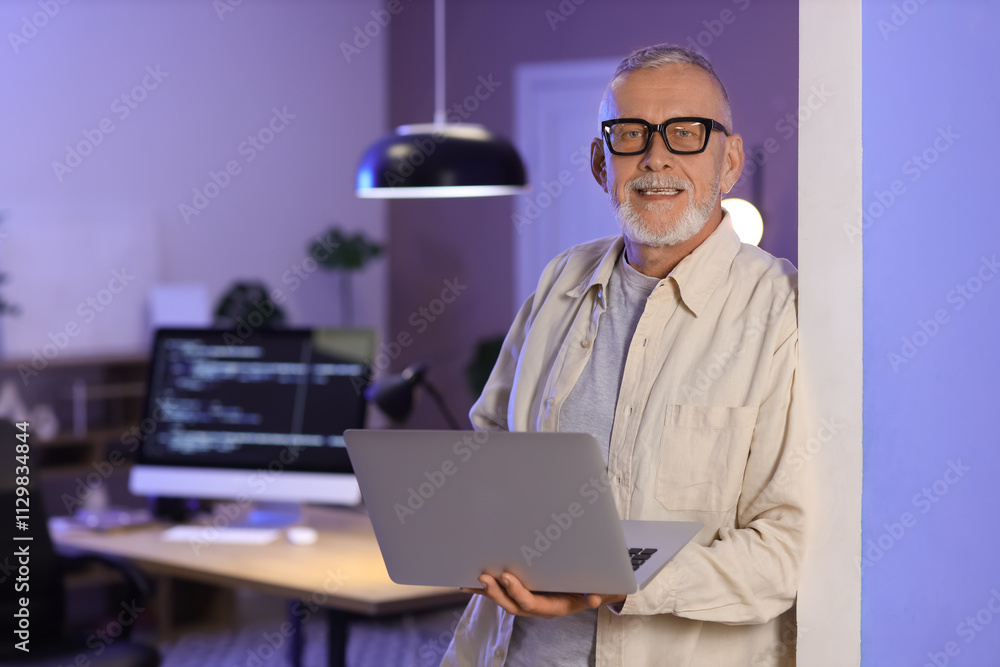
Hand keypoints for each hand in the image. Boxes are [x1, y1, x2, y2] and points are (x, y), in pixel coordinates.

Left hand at [460, 572, 626, 618]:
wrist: (592, 590)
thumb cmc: (596, 587)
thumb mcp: (602, 590)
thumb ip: (598, 594)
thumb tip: (593, 599)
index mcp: (555, 607)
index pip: (532, 604)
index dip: (518, 592)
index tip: (506, 577)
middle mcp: (539, 607)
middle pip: (513, 605)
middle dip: (497, 592)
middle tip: (483, 577)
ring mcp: (530, 601)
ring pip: (505, 600)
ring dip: (487, 592)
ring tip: (469, 580)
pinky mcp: (524, 594)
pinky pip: (504, 593)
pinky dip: (488, 589)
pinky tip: (471, 582)